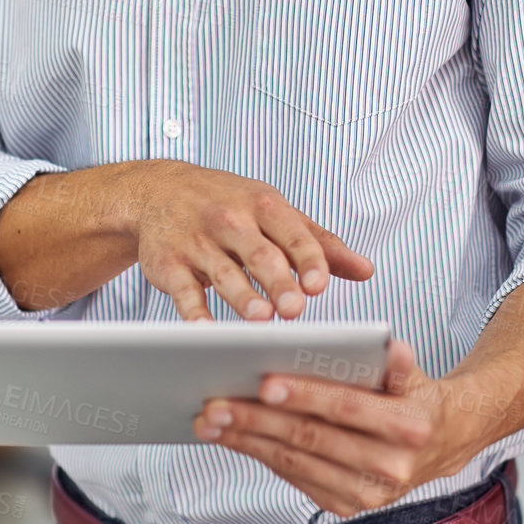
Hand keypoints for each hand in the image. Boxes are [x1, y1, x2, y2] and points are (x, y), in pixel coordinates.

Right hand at [130, 165, 373, 321]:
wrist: (157, 190)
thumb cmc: (228, 204)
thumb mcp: (274, 212)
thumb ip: (319, 243)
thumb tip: (365, 269)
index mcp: (263, 205)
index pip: (292, 232)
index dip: (307, 258)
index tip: (319, 284)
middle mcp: (230, 221)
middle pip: (259, 253)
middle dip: (277, 281)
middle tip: (296, 309)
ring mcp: (197, 242)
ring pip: (223, 273)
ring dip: (242, 297)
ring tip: (262, 320)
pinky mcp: (168, 265)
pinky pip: (183, 291)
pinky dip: (194, 312)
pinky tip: (207, 332)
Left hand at [193, 340, 493, 516]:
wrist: (441, 441)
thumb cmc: (411, 395)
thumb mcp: (410, 372)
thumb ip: (395, 362)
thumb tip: (392, 348)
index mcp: (409, 427)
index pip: (348, 407)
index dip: (306, 395)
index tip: (264, 382)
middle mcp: (391, 468)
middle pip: (312, 439)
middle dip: (258, 420)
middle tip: (215, 403)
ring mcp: (367, 494)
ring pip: (295, 462)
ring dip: (247, 441)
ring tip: (211, 420)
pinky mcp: (347, 505)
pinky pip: (294, 477)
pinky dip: (260, 455)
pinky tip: (233, 437)